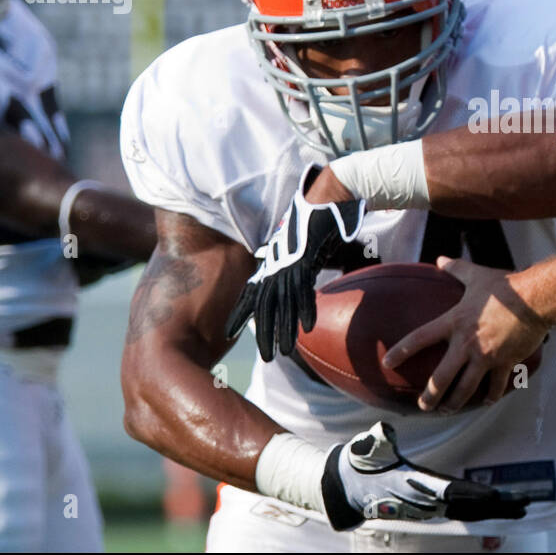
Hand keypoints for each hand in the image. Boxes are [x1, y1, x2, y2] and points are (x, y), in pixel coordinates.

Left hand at [225, 165, 364, 361]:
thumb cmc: (316, 220)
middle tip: (264, 357)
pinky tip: (305, 328)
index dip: (240, 313)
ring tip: (283, 353)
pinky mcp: (306, 258)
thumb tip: (301, 284)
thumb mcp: (303, 248)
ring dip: (283, 329)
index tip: (229, 333)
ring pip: (282, 302)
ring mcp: (289, 262)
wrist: (326, 197)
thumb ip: (299, 267)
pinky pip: (304, 288)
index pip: (252, 292)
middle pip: (264, 304)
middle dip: (263, 332)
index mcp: (272, 262)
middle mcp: (276, 263)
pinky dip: (305, 309)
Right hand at [318, 421, 530, 529]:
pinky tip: (498, 506)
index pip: (450, 491)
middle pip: (467, 506)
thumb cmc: (362, 464)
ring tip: (520, 504)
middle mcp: (425, 501)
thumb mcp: (369, 448)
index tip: (495, 495)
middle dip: (496, 505)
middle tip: (524, 502)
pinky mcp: (431, 508)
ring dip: (494, 509)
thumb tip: (383, 432)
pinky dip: (482, 510)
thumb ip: (379, 440)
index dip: (473, 494)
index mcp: (415, 485)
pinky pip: (461, 511)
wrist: (349, 489)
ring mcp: (429, 507)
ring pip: (467, 511)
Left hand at [382, 256, 548, 412]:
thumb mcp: (476, 275)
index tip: (388, 362)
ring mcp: (486, 356)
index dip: (402, 350)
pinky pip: (496, 386)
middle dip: (430, 395)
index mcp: (454, 322)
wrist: (535, 300)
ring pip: (466, 388)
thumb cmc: (506, 286)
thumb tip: (441, 259)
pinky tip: (486, 401)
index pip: (420, 338)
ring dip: (455, 403)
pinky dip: (491, 396)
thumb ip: (456, 269)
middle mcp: (467, 343)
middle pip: (442, 377)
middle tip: (423, 406)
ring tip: (446, 411)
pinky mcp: (505, 363)